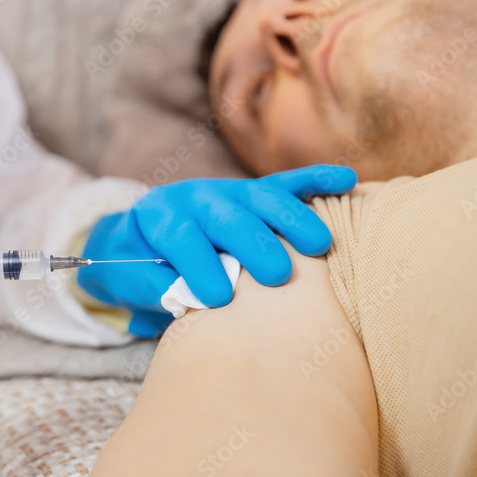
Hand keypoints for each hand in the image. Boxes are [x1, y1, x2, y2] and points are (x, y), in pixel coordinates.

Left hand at [77, 165, 356, 336]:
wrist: (139, 242)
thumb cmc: (141, 269)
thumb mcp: (130, 280)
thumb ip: (154, 285)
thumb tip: (181, 296)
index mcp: (160, 215)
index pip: (181, 237)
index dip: (199, 265)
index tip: (217, 297)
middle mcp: (195, 196)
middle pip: (228, 215)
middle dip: (253, 242)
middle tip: (277, 275)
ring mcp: (229, 191)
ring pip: (262, 198)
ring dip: (292, 219)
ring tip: (319, 245)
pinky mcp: (255, 193)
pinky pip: (287, 183)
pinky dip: (315, 179)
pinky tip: (346, 179)